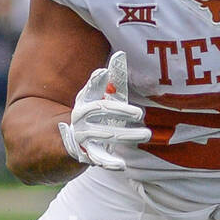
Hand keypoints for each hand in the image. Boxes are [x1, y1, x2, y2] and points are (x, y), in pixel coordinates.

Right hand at [59, 50, 150, 170]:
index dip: (96, 82)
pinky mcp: (88, 154)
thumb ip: (112, 78)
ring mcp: (84, 137)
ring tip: (147, 134)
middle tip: (141, 114)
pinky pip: (99, 159)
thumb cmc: (95, 112)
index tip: (102, 73)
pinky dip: (109, 162)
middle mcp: (81, 119)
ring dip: (126, 135)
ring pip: (106, 135)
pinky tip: (121, 165)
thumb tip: (121, 54)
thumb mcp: (101, 96)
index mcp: (85, 102)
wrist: (72, 139)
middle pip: (102, 112)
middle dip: (121, 112)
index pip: (93, 90)